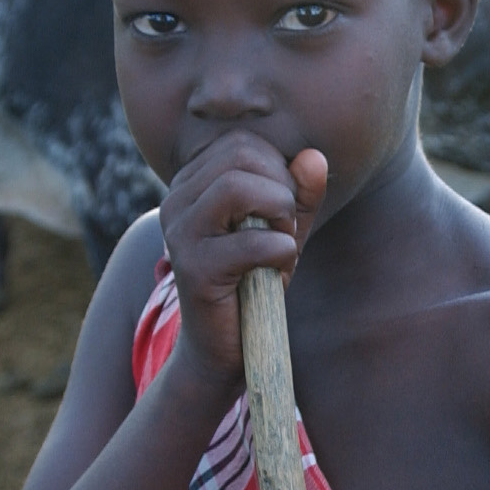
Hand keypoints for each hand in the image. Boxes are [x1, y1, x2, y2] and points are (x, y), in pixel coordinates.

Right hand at [159, 135, 328, 387]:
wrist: (224, 346)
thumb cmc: (255, 279)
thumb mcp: (283, 228)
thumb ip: (301, 192)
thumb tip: (314, 157)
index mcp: (191, 184)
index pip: (242, 143)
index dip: (278, 169)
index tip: (282, 208)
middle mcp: (176, 201)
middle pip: (241, 156)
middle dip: (281, 188)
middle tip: (284, 227)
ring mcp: (180, 234)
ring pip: (238, 187)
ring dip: (280, 214)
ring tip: (281, 243)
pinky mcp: (194, 269)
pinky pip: (252, 242)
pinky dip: (282, 252)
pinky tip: (279, 271)